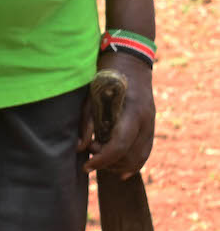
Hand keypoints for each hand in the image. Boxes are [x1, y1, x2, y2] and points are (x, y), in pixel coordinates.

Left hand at [79, 53, 155, 178]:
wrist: (131, 62)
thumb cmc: (106, 75)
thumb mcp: (92, 95)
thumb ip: (87, 122)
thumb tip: (80, 148)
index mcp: (131, 111)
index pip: (119, 145)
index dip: (102, 159)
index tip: (86, 166)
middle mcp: (146, 121)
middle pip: (130, 156)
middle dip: (108, 162)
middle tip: (90, 151)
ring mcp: (151, 124)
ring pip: (139, 157)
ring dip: (119, 164)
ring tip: (100, 154)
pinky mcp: (151, 126)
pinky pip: (144, 151)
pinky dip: (132, 162)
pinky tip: (119, 169)